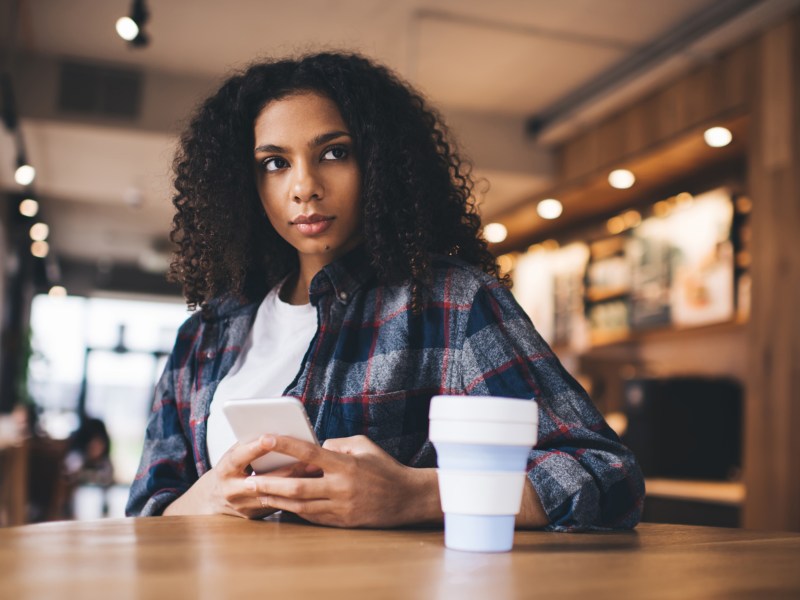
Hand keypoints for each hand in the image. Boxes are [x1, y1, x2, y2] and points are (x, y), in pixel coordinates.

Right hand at [163, 436, 306, 518]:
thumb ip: (250, 445)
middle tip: (310, 459)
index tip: (268, 438)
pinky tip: (311, 486)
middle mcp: (232, 491)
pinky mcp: (254, 516)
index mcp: (224, 470)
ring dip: (297, 483)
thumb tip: (276, 432)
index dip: (253, 449)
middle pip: (264, 480)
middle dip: (289, 468)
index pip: (239, 457)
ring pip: (275, 495)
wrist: (213, 499)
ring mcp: (243, 506)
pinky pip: (278, 505)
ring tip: (316, 471)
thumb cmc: (231, 468)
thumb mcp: (234, 454)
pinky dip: (294, 495)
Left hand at [246, 435, 442, 527]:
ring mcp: (341, 507)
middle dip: (270, 484)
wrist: (407, 498)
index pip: (309, 452)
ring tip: (257, 494)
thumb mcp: (363, 445)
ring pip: (300, 506)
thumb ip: (337, 444)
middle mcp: (341, 487)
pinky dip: (294, 510)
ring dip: (276, 500)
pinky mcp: (342, 522)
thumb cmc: (384, 467)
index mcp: (345, 464)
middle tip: (249, 480)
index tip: (265, 438)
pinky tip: (279, 505)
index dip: (285, 444)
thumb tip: (315, 446)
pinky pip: (312, 517)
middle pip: (297, 486)